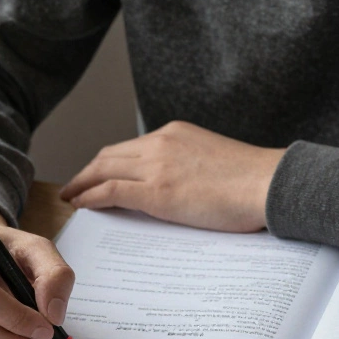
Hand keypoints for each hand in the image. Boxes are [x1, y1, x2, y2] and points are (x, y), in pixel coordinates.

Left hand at [60, 121, 285, 231]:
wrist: (269, 183)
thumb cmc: (253, 181)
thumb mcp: (213, 161)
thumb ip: (189, 167)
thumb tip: (179, 187)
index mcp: (175, 133)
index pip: (130, 147)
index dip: (106, 161)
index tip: (95, 173)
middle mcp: (160, 142)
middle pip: (109, 155)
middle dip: (87, 171)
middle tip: (73, 186)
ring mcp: (157, 166)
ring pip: (103, 170)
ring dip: (81, 183)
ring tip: (69, 197)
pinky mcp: (157, 192)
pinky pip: (110, 191)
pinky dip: (89, 196)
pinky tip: (80, 205)